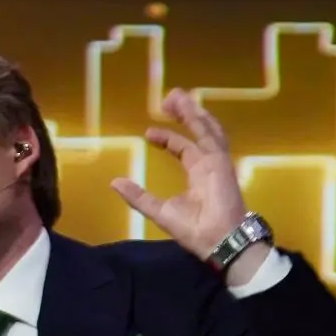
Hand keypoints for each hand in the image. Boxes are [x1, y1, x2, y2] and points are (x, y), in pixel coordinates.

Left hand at [110, 88, 249, 261]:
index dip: (167, 138)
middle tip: (168, 99)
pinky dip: (201, 120)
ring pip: (206, 128)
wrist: (217, 240)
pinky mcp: (220, 161)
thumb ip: (138, 196)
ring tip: (178, 95)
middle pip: (198, 131)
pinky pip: (211, 135)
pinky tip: (190, 107)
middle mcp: (208, 164)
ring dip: (193, 111)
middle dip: (184, 114)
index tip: (148, 134)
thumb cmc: (193, 229)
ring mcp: (216, 161)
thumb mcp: (158, 210)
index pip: (183, 148)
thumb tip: (114, 183)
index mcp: (197, 174)